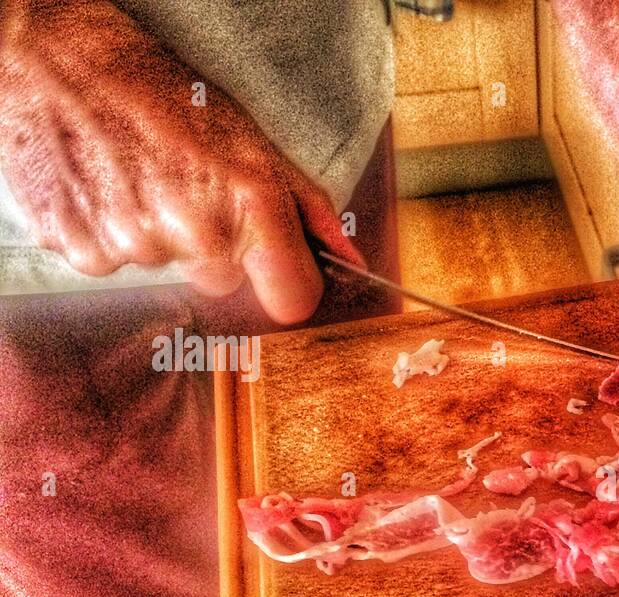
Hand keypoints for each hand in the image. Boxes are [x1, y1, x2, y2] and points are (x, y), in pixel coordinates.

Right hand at [0, 0, 360, 322]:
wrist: (48, 55)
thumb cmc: (156, 88)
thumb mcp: (249, 137)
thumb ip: (306, 207)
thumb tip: (350, 263)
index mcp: (247, 206)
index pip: (293, 299)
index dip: (287, 282)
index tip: (276, 266)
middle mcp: (194, 234)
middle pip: (222, 282)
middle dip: (211, 245)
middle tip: (183, 185)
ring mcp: (133, 245)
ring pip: (163, 268)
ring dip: (155, 233)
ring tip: (135, 174)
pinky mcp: (77, 248)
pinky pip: (108, 263)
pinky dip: (106, 230)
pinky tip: (100, 183)